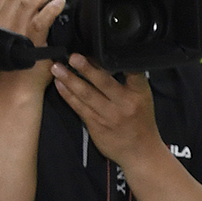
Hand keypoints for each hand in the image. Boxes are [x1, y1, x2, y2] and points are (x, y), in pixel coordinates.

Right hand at [0, 0, 65, 89]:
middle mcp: (2, 24)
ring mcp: (15, 32)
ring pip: (28, 2)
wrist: (17, 87)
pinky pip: (40, 20)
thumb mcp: (7, 38)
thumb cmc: (16, 65)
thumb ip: (12, 20)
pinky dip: (50, 9)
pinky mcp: (30, 41)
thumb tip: (24, 3)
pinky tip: (60, 2)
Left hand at [50, 55, 164, 169]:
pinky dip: (68, 95)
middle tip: (73, 56)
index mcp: (140, 94)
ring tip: (57, 67)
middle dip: (87, 68)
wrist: (140, 152)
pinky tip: (59, 85)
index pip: (132, 72)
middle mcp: (125, 104)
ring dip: (70, 79)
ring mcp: (109, 115)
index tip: (104, 48)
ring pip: (86, 94)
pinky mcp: (96, 125)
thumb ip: (129, 83)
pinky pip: (79, 107)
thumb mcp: (144, 100)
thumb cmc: (141, 123)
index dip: (119, 60)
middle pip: (104, 82)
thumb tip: (107, 62)